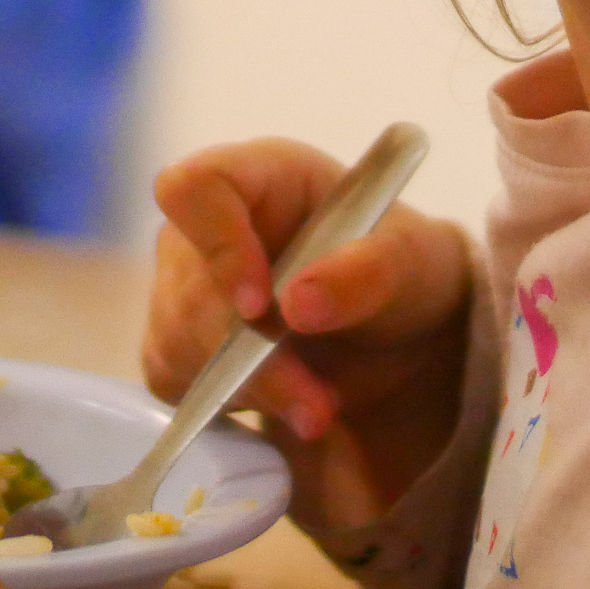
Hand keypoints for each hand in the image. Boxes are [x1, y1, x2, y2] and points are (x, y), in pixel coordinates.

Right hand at [144, 138, 472, 534]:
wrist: (402, 333)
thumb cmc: (404, 269)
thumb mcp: (412, 262)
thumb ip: (366, 272)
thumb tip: (296, 303)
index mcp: (263, 176)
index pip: (195, 187)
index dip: (216, 243)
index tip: (259, 306)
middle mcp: (209, 224)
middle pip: (186, 285)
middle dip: (247, 354)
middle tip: (316, 405)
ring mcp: (189, 283)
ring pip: (177, 340)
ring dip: (248, 387)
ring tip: (318, 412)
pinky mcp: (185, 343)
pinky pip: (177, 378)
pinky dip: (232, 404)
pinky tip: (287, 410)